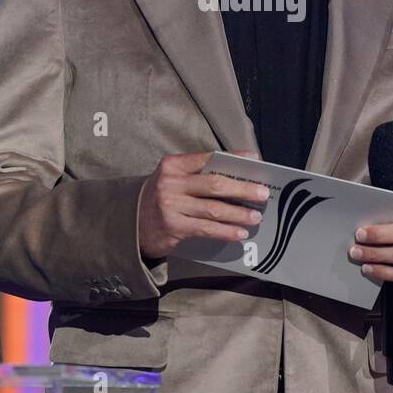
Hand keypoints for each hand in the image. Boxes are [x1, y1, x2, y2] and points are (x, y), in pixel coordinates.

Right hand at [138, 150, 267, 259]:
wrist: (130, 223)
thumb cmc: (160, 198)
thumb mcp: (173, 179)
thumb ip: (198, 175)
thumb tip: (237, 178)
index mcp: (173, 165)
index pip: (209, 158)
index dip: (234, 158)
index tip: (255, 160)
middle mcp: (170, 183)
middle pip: (215, 184)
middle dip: (242, 190)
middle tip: (262, 194)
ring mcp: (170, 206)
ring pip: (213, 209)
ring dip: (238, 214)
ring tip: (255, 217)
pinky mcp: (173, 227)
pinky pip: (206, 229)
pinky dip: (225, 231)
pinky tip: (239, 234)